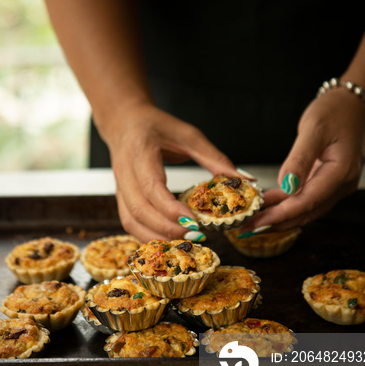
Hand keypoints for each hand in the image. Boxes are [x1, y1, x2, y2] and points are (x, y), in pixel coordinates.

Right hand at [103, 103, 240, 241]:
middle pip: (140, 210)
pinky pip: (130, 223)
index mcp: (141, 150)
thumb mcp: (188, 135)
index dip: (171, 209)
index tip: (194, 222)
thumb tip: (244, 180)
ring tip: (184, 243)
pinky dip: (148, 236)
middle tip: (196, 236)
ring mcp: (119, 186)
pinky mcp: (120, 197)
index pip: (151, 186)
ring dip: (156, 237)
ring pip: (131, 221)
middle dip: (167, 228)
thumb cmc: (156, 126)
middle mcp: (125, 171)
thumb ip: (214, 158)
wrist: (125, 122)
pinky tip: (168, 240)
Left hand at [247, 87, 364, 230]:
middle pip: (307, 211)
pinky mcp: (329, 182)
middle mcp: (342, 184)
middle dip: (277, 221)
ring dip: (280, 216)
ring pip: (307, 209)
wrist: (354, 105)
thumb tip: (285, 185)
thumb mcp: (314, 128)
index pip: (309, 201)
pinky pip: (307, 199)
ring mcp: (337, 186)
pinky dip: (287, 204)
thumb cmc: (336, 111)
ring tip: (252, 219)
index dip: (282, 214)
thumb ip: (300, 158)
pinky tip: (267, 206)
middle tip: (247, 226)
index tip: (258, 221)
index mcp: (341, 172)